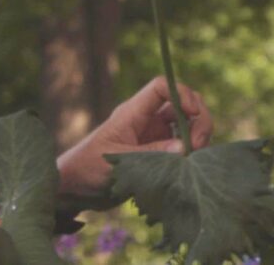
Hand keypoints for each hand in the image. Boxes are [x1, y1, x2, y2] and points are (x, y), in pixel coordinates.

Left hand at [56, 76, 213, 198]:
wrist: (74, 187)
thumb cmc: (88, 167)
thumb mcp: (119, 160)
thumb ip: (151, 153)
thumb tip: (185, 148)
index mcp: (133, 112)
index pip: (162, 87)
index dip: (182, 94)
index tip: (193, 113)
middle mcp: (145, 119)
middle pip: (182, 105)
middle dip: (198, 120)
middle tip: (198, 147)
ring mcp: (152, 136)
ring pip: (186, 126)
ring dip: (197, 138)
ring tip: (194, 161)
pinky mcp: (156, 153)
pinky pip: (181, 146)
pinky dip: (191, 153)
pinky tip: (189, 168)